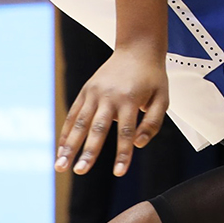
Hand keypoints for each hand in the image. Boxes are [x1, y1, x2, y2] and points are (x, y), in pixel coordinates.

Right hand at [58, 44, 167, 177]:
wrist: (137, 49)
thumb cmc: (152, 78)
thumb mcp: (162, 98)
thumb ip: (152, 123)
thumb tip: (137, 144)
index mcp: (130, 99)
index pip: (126, 132)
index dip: (123, 153)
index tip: (119, 173)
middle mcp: (109, 97)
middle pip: (97, 129)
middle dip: (88, 152)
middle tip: (80, 172)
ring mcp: (94, 93)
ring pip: (79, 123)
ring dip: (69, 145)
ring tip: (60, 165)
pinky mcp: (85, 91)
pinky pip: (73, 114)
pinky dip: (66, 132)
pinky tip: (61, 149)